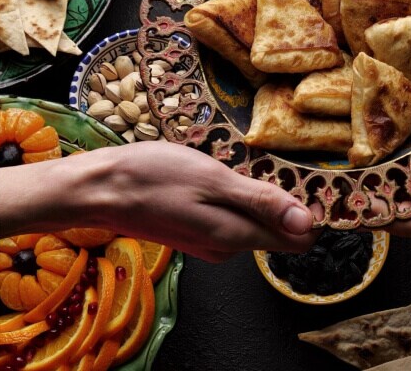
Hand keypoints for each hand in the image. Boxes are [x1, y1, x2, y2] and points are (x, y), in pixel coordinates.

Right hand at [0, 142, 315, 261]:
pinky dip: (234, 197)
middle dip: (283, 200)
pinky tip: (218, 176)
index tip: (311, 180)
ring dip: (255, 195)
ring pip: (253, 222)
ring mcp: (210, 242)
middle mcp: (228, 248)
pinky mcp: (195, 232)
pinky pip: (231, 218)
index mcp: (238, 237)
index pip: (298, 240)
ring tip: (238, 165)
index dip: (311, 212)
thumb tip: (308, 224)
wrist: (99, 188)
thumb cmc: (155, 177)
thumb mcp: (215, 181)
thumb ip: (263, 204)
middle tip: (272, 163)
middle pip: (278, 231)